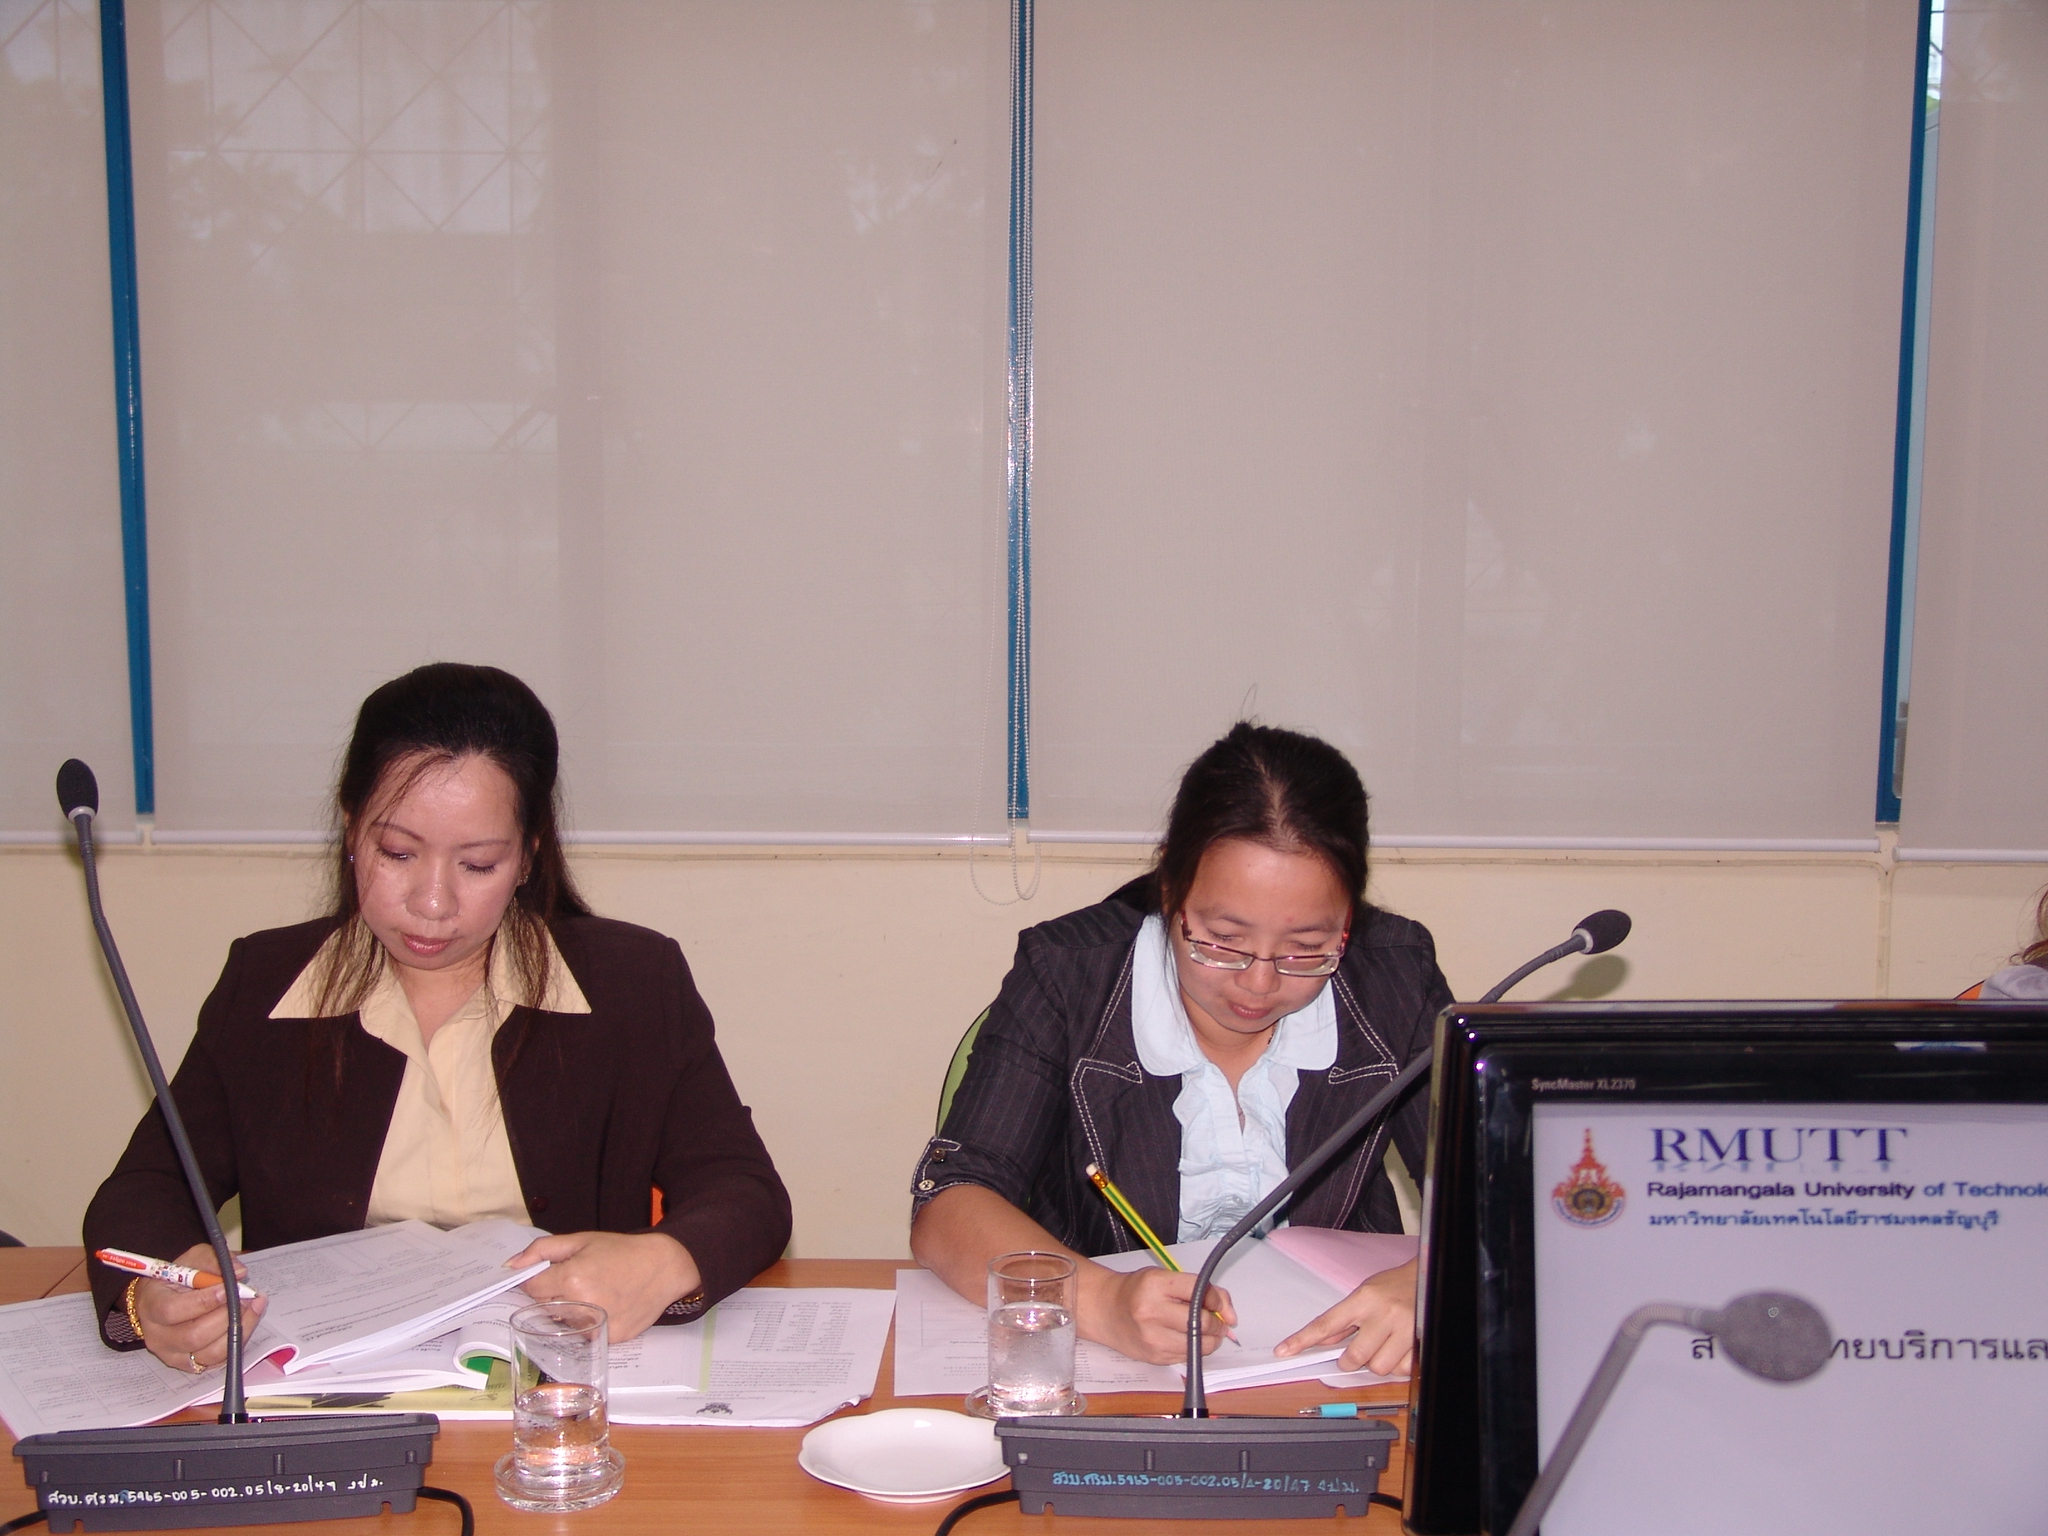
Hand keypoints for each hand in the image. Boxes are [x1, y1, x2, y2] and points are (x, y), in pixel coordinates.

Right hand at [132, 1244, 265, 1373]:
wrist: (167, 1298)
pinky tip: (247, 1321)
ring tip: (253, 1306)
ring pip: (209, 1352)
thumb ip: (212, 1261)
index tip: (229, 1289)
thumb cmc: (179, 1276)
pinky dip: (237, 1341)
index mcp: (152, 1305)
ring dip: (237, 1329)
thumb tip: (239, 1273)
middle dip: (226, 1316)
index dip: (204, 1301)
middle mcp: (157, 1335)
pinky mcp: (188, 1364)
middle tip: (248, 1297)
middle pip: (193, 1336)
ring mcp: (172, 1354)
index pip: (172, 1310)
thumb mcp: (192, 1258)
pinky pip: (217, 1360)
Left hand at [508, 1231, 700, 1341]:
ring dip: (568, 1311)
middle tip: (576, 1280)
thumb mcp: (581, 1240)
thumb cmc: (622, 1251)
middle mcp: (581, 1306)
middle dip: (552, 1294)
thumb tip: (510, 1266)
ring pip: (562, 1323)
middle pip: (544, 1307)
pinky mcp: (608, 1340)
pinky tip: (605, 1306)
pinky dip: (587, 1323)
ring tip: (593, 1292)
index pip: (531, 1287)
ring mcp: (596, 1326)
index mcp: (571, 1277)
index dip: (536, 1279)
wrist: (664, 1267)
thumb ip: (541, 1250)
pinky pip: (583, 1335)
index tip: (546, 1274)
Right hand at [1082, 1264, 1235, 1365]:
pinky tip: (1185, 1338)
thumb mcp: (1164, 1277)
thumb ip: (1198, 1289)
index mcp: (1155, 1284)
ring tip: (1205, 1332)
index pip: (1200, 1292)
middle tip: (1219, 1322)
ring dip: (1210, 1340)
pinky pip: (1187, 1356)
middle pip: (1202, 1322)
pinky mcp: (1154, 1357)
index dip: (1218, 1300)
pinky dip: (1193, 1348)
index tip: (1220, 1304)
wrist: (1104, 1310)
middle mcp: (1152, 1311)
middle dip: (1218, 1324)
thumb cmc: (1136, 1290)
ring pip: (1199, 1345)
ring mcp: (1152, 1338)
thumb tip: (1230, 1314)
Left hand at [1273, 1257, 1417, 1375]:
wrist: (1426, 1277)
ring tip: (1382, 1346)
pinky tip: (1398, 1350)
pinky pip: (1401, 1370)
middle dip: (1350, 1361)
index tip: (1285, 1350)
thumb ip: (1343, 1319)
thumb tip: (1320, 1340)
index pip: (1325, 1324)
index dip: (1302, 1340)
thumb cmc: (1393, 1286)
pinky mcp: (1419, 1342)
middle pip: (1355, 1356)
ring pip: (1378, 1366)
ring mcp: (1403, 1328)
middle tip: (1353, 1355)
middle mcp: (1382, 1313)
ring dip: (1376, 1363)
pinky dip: (1397, 1366)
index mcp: (1363, 1299)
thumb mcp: (1363, 1294)